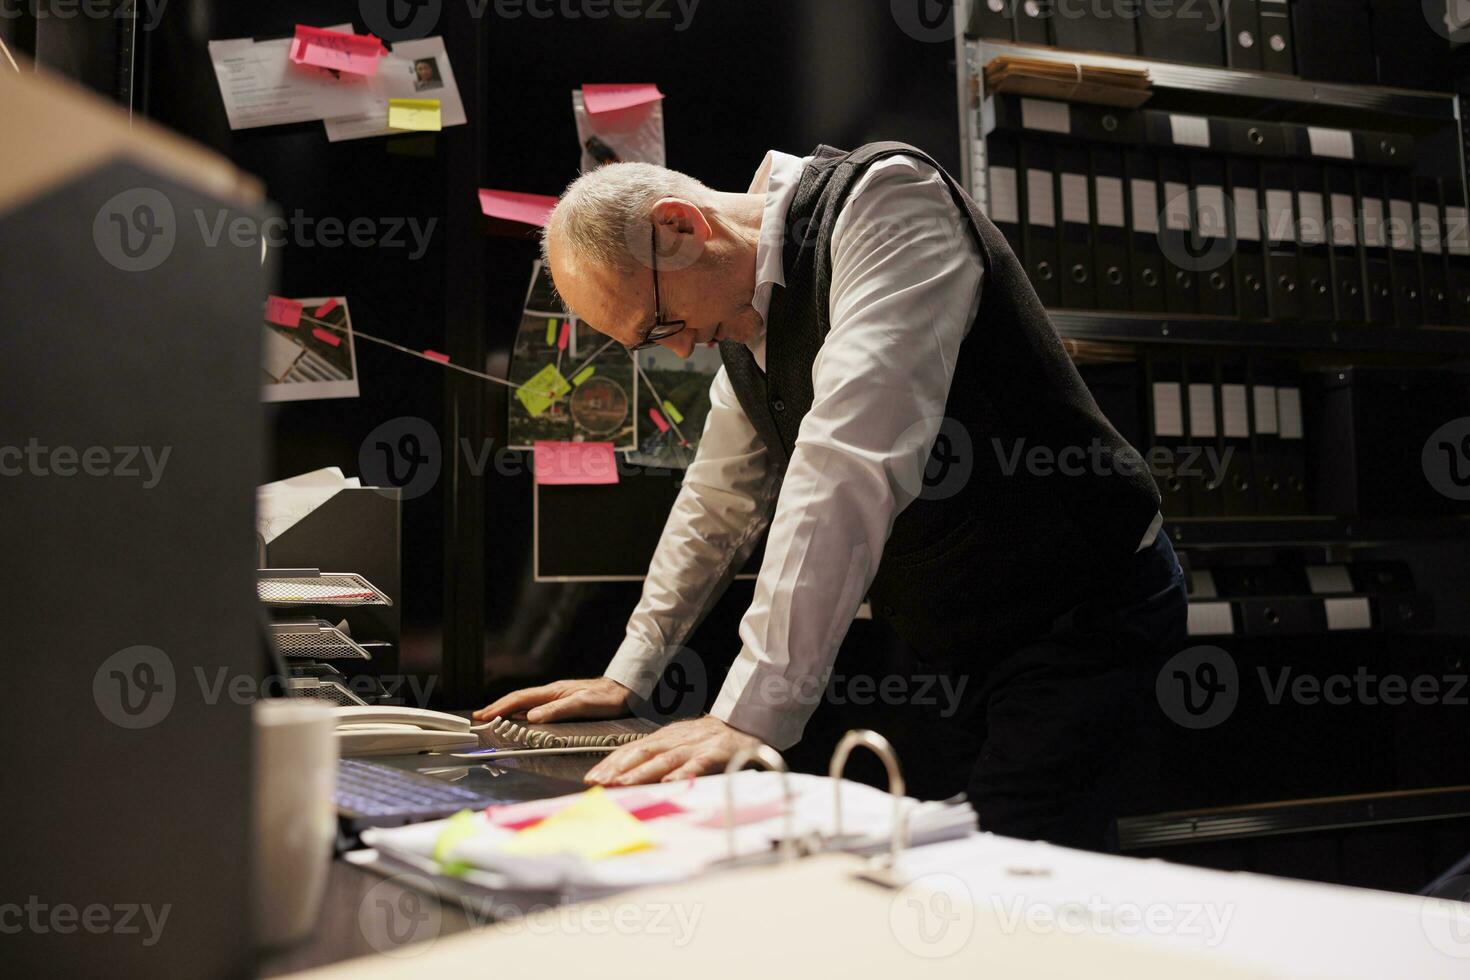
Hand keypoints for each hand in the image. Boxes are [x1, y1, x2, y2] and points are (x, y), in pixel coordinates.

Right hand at [472, 677, 631, 724]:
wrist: (624, 690)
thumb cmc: (607, 698)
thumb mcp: (582, 704)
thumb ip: (557, 710)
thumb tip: (530, 717)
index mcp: (553, 691)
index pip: (519, 699)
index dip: (499, 708)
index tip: (483, 716)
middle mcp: (552, 693)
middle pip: (518, 699)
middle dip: (497, 708)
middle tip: (479, 717)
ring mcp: (556, 696)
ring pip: (525, 702)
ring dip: (507, 710)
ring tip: (492, 717)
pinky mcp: (563, 702)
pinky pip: (534, 706)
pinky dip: (521, 712)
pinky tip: (519, 718)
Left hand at [584, 716, 763, 785]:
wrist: (745, 726)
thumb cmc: (707, 742)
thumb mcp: (678, 745)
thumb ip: (655, 758)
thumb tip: (624, 778)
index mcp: (664, 738)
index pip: (631, 749)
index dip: (610, 763)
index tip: (591, 778)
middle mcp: (675, 740)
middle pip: (642, 752)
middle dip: (618, 768)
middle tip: (599, 783)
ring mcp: (695, 746)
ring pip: (664, 759)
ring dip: (642, 772)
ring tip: (623, 785)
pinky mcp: (715, 753)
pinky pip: (697, 764)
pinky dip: (682, 773)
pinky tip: (670, 783)